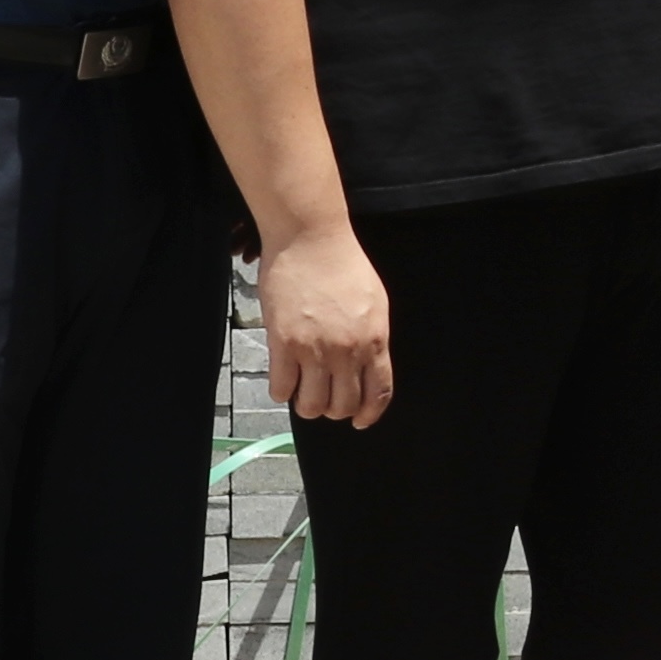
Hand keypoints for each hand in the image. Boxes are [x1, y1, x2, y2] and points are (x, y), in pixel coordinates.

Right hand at [259, 214, 395, 427]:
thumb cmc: (343, 263)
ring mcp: (315, 348)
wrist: (310, 237)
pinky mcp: (283, 343)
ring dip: (307, 405)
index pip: (378, 393)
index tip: (359, 421)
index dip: (368, 414)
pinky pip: (282, 388)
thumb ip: (372, 337)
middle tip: (325, 400)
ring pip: (312, 405)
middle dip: (334, 409)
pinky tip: (283, 381)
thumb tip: (367, 367)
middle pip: (343, 405)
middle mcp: (347, 350)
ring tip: (303, 392)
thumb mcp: (374, 302)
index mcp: (375, 340)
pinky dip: (282, 392)